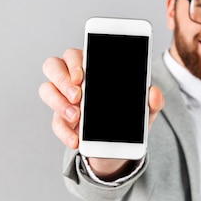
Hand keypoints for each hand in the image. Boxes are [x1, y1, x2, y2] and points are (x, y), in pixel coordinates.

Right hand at [39, 48, 163, 178]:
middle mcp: (72, 79)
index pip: (74, 54)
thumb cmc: (128, 116)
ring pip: (46, 90)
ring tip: (76, 116)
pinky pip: (55, 122)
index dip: (74, 61)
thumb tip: (154, 93)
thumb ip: (152, 101)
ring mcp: (63, 99)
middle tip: (78, 95)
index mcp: (92, 68)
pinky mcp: (61, 121)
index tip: (82, 75)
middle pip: (53, 66)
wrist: (120, 146)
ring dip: (58, 102)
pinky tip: (76, 140)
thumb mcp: (144, 110)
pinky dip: (64, 132)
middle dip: (62, 79)